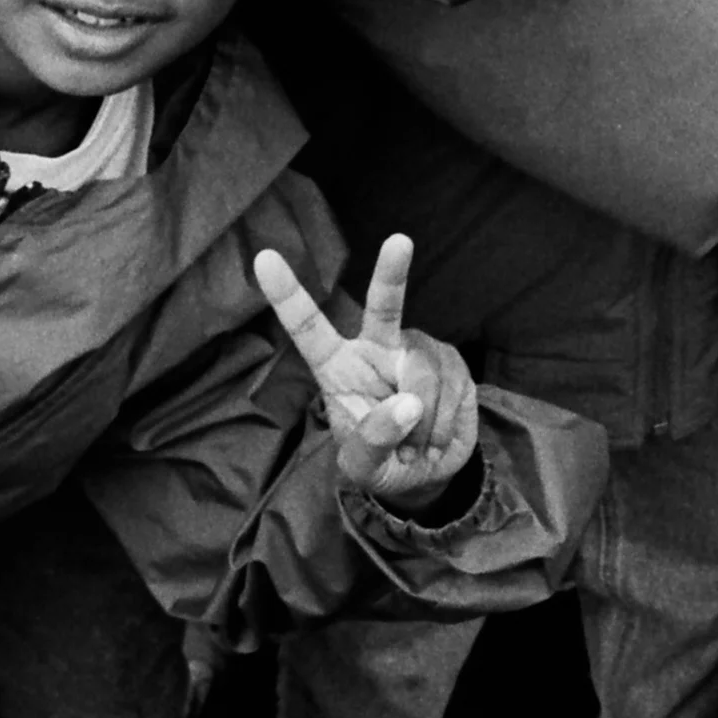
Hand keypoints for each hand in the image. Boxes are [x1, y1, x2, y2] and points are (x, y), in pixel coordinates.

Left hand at [254, 233, 478, 512]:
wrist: (426, 476)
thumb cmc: (380, 461)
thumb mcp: (361, 466)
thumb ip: (372, 439)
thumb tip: (408, 406)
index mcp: (338, 367)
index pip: (308, 329)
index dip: (287, 295)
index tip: (264, 259)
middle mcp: (378, 348)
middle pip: (385, 305)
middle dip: (392, 272)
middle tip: (399, 241)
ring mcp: (417, 351)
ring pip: (424, 374)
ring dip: (424, 423)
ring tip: (416, 448)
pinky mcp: (453, 362)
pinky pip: (453, 389)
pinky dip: (445, 424)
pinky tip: (436, 436)